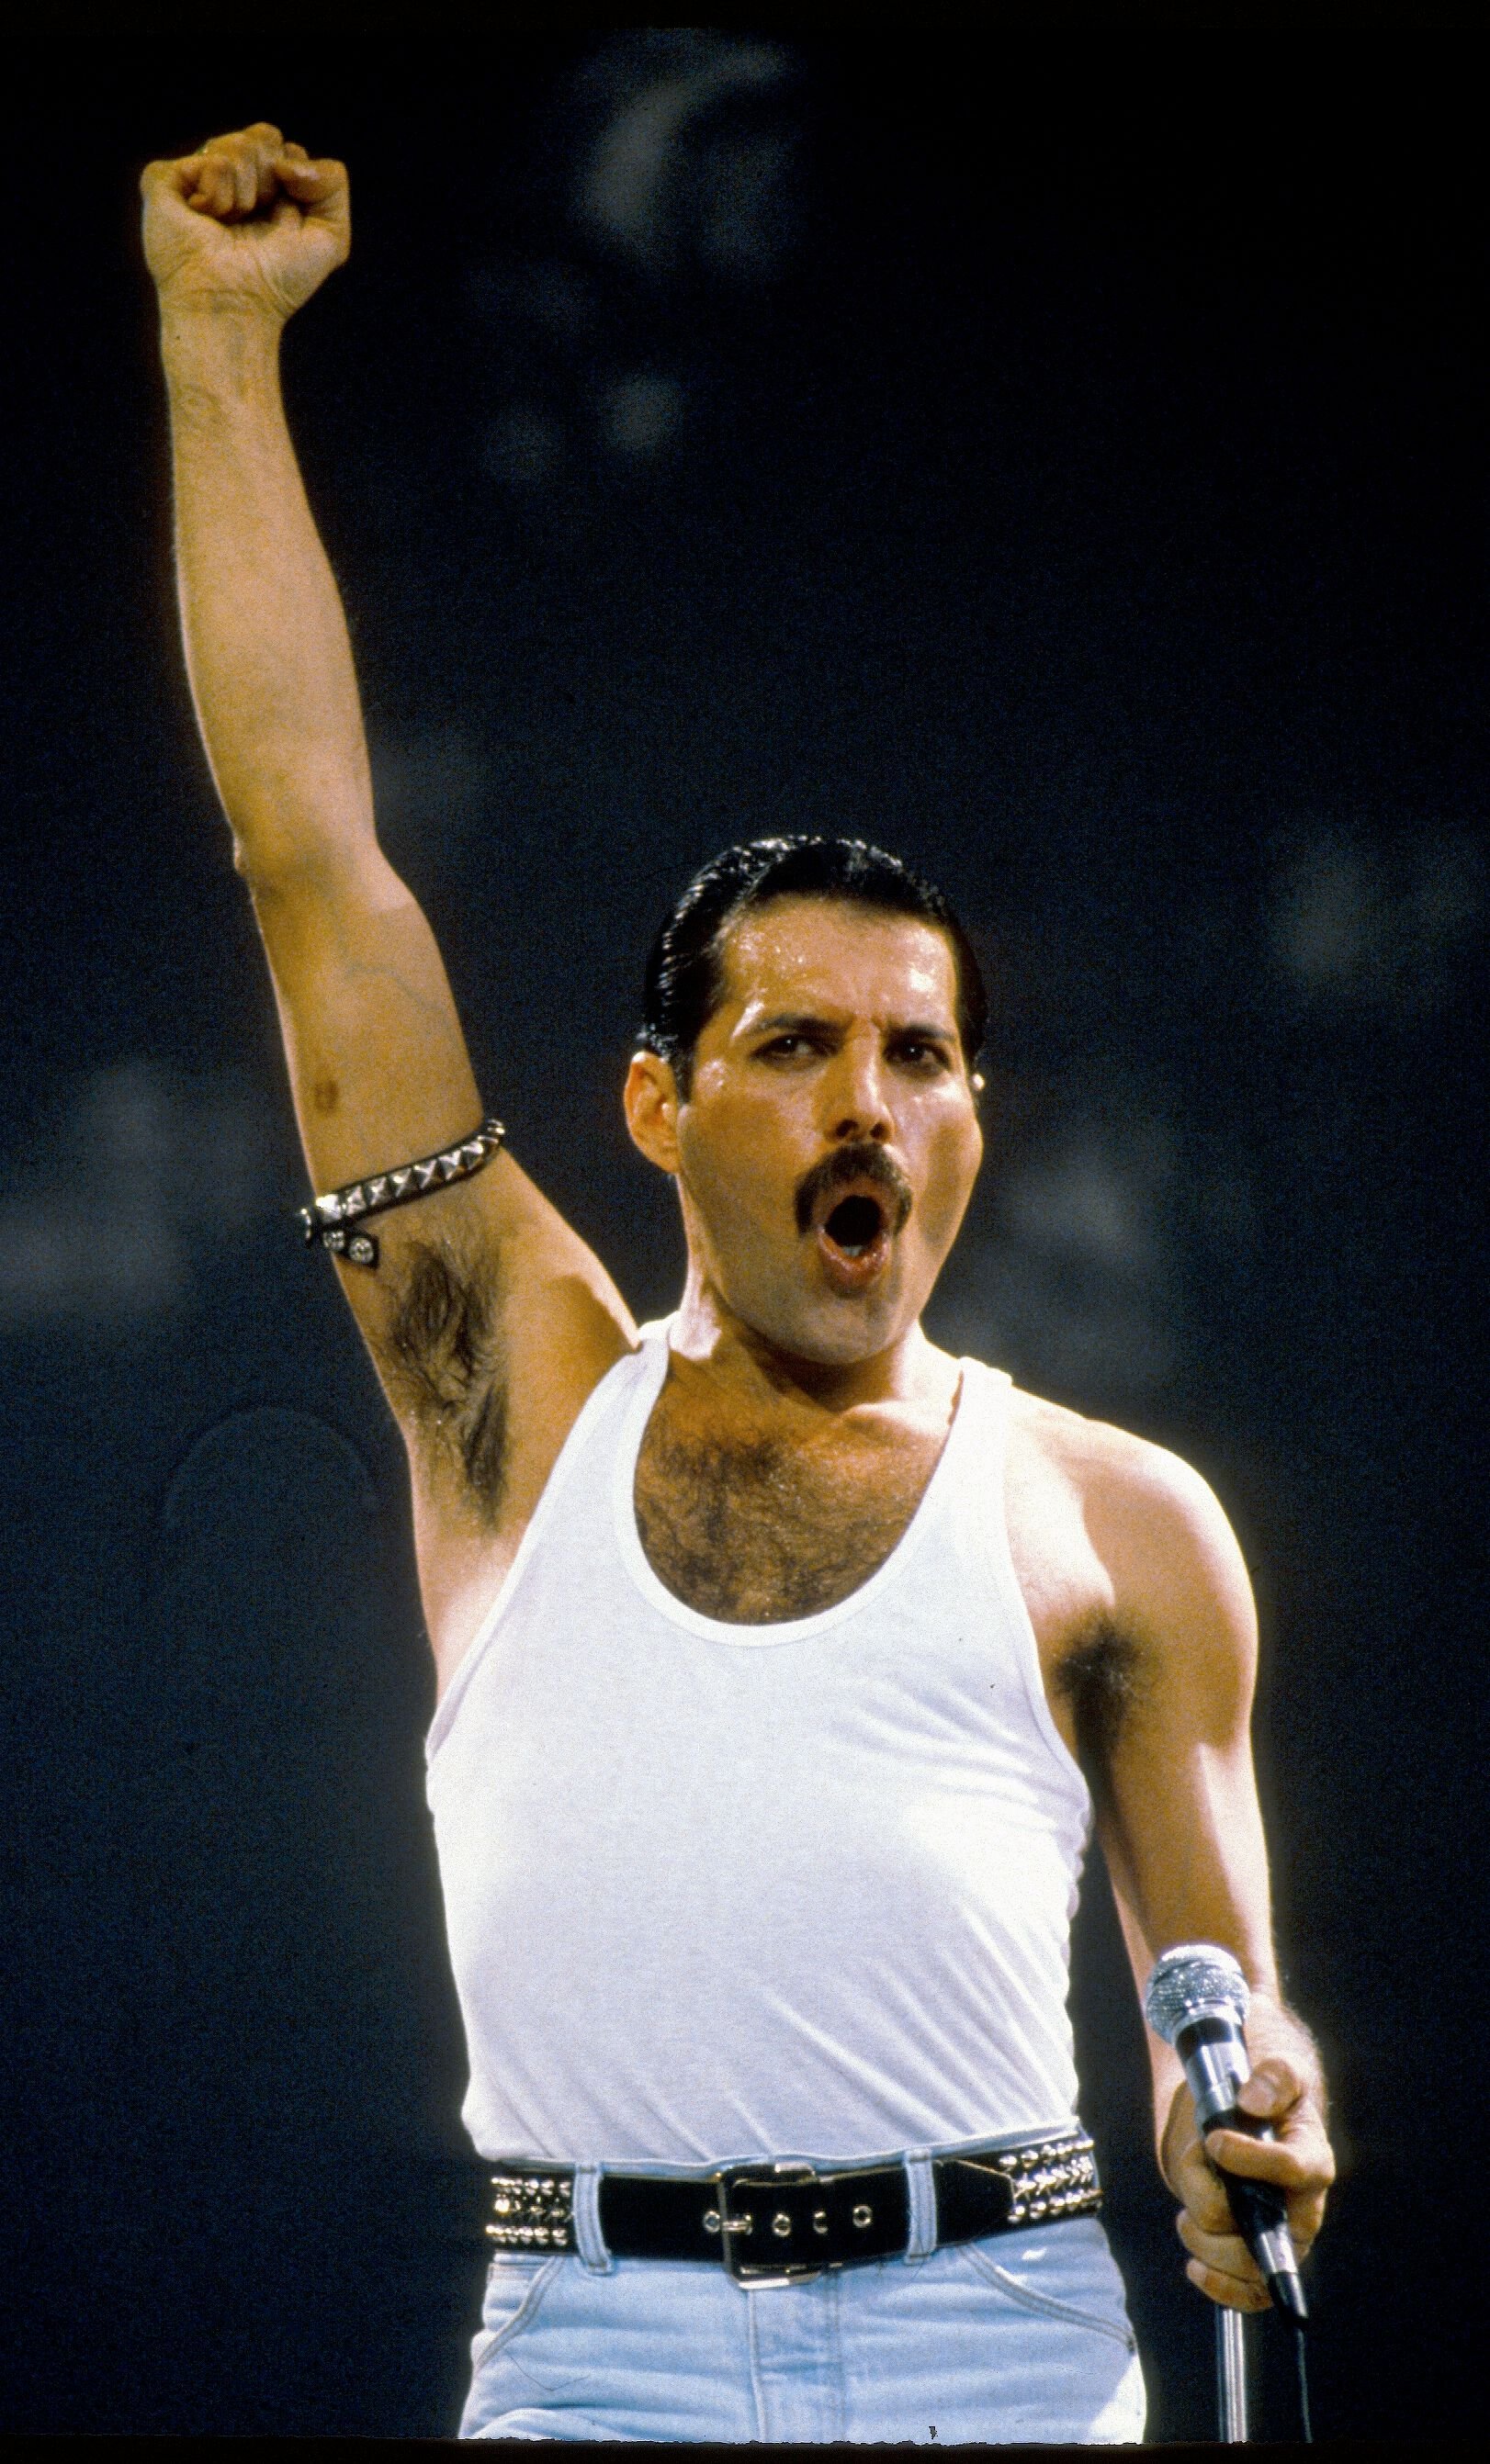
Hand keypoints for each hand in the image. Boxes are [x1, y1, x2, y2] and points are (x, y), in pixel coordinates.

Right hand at [141, 123, 348, 321]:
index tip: (285, 220)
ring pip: (236, 144)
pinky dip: (217, 195)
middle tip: (254, 221)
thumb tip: (288, 159)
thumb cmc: (277, 282)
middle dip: (270, 181)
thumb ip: (333, 182)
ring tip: (229, 226)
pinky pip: (208, 161)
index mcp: (264, 185)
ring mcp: (195, 175)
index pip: (284, 146)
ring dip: (245, 195)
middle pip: (263, 135)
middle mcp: (229, 176)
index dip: (293, 180)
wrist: (236, 305)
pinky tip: (205, 220)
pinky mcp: (165, 180)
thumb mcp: (331, 237)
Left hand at [1164, 2058, 1334, 2310]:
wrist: (1252, 2131)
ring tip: (1186, 2214)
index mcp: (1313, 2160)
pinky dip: (1219, 2288)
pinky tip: (1196, 2266)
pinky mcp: (1261, 2263)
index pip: (1293, 2169)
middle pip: (1263, 2235)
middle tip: (1191, 2181)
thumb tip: (1252, 2101)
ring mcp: (1283, 2242)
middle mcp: (1304, 2210)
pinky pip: (1249, 2297)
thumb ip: (1273, 2079)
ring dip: (1202, 2240)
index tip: (1213, 2140)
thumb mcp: (1277, 2076)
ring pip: (1245, 2266)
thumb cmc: (1267, 2104)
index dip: (1249, 2158)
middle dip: (1213, 2208)